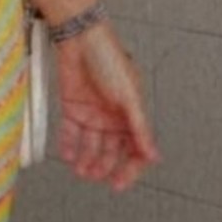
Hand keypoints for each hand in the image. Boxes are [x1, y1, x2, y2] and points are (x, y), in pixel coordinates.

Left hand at [53, 22, 159, 191]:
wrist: (80, 38)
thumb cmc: (108, 58)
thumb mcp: (129, 95)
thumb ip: (139, 127)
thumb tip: (153, 154)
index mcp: (131, 114)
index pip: (134, 149)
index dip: (129, 168)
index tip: (119, 183)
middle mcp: (112, 117)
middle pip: (110, 151)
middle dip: (103, 166)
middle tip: (94, 176)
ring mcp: (92, 113)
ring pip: (90, 145)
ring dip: (86, 159)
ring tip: (80, 170)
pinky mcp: (72, 107)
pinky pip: (71, 132)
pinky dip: (69, 145)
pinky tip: (68, 155)